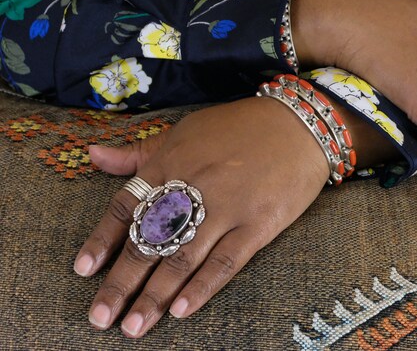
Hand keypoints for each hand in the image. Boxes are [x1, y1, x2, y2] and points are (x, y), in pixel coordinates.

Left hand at [73, 94, 393, 337]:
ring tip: (134, 328)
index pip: (126, 207)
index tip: (83, 271)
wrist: (298, 125)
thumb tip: (92, 156)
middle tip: (101, 318)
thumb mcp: (185, 131)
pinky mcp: (259, 224)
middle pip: (149, 242)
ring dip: (155, 297)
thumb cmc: (240, 127)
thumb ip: (139, 152)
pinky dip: (202, 288)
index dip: (102, 240)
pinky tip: (181, 310)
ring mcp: (227, 208)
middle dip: (122, 283)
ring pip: (183, 259)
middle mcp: (192, 186)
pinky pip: (226, 262)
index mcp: (170, 162)